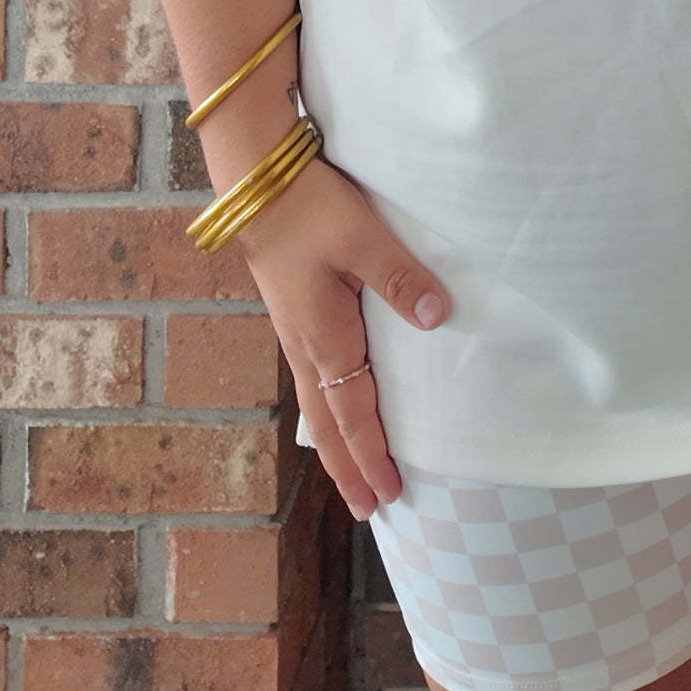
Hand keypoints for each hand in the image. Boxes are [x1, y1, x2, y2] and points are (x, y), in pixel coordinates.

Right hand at [233, 155, 451, 518]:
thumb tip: (434, 316)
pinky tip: (335, 405)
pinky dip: (327, 408)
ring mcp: (295, 331)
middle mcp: (306, 345)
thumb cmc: (310, 208)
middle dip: (347, 468)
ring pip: (317, 403)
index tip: (386, 493)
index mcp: (324, 337)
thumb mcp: (361, 236)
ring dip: (336, 442)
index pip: (352, 414)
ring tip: (351, 472)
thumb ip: (398, 276)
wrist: (256, 182)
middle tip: (367, 509)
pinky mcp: (294, 314)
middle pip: (327, 424)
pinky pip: (313, 378)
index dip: (371, 455)